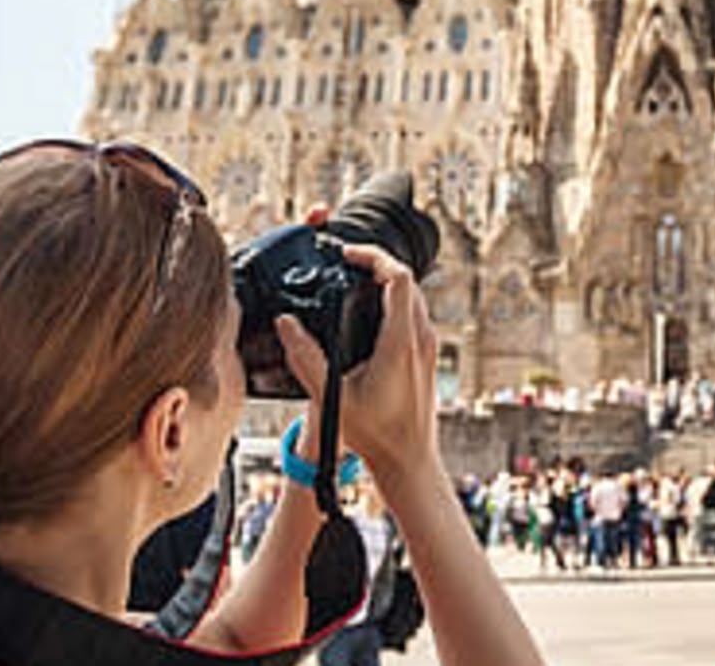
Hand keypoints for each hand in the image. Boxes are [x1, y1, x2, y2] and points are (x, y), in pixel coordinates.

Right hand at [276, 245, 439, 487]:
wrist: (410, 461)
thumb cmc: (376, 435)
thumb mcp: (331, 397)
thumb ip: (306, 358)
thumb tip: (286, 325)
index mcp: (401, 341)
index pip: (398, 277)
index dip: (373, 256)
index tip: (348, 254)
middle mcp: (421, 339)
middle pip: (407, 280)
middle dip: (377, 264)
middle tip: (347, 262)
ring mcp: (428, 347)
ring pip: (414, 296)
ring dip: (387, 281)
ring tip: (356, 280)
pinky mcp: (427, 356)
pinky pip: (415, 314)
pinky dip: (394, 301)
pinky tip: (370, 311)